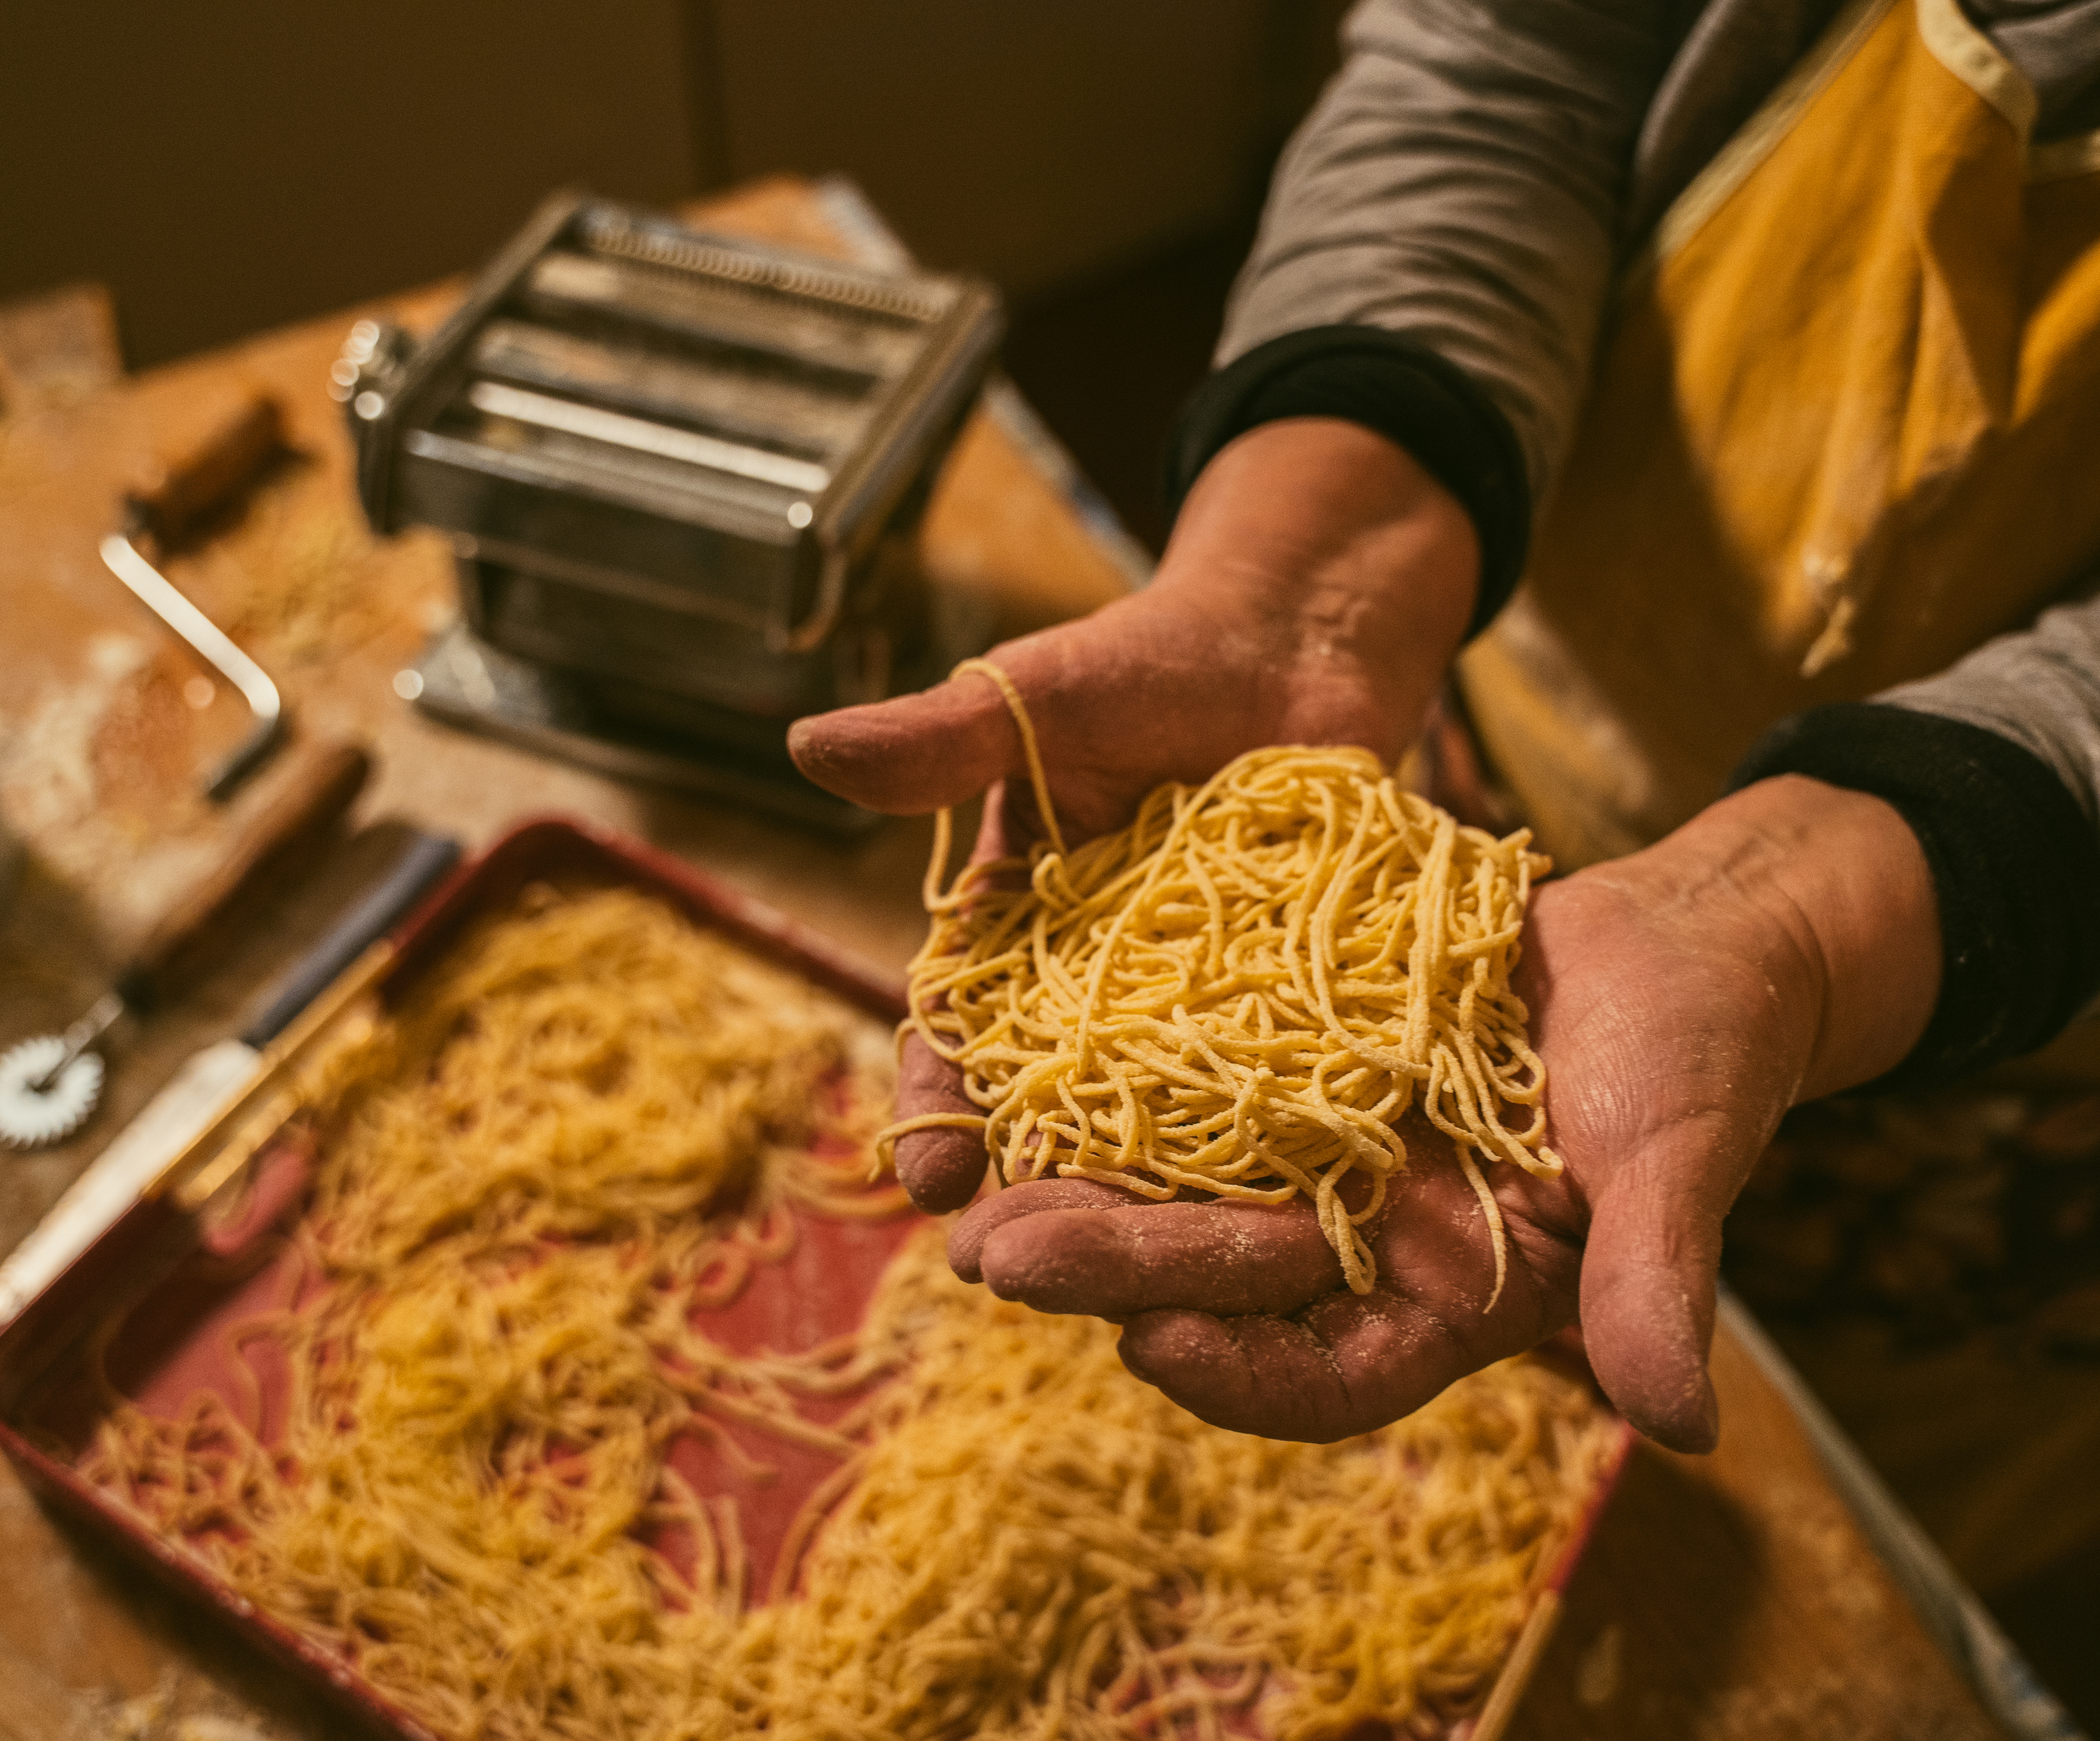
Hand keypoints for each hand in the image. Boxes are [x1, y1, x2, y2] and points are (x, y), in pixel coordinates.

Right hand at [793, 417, 1478, 1206]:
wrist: (1295, 645)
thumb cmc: (1147, 664)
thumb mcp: (1036, 697)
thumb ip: (939, 741)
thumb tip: (804, 745)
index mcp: (1008, 939)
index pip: (955, 1037)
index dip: (939, 1104)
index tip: (934, 1174)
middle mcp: (1091, 996)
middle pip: (1049, 1112)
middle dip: (1028, 1193)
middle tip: (1018, 1276)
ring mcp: (1192, 1011)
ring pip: (1158, 1125)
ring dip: (1140, 1204)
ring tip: (1139, 1286)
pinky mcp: (1290, 1009)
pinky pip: (1274, 1091)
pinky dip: (1266, 1152)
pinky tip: (1273, 1224)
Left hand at [936, 777, 1940, 1451]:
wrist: (1683, 942)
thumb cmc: (1705, 1059)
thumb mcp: (1681, 1163)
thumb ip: (1660, 1284)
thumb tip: (1682, 1429)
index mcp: (1455, 1297)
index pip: (1330, 1374)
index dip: (1242, 1373)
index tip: (1150, 1343)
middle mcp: (1373, 1241)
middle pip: (1226, 1278)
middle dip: (1113, 1269)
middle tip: (993, 1256)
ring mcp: (1333, 1154)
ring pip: (1190, 1186)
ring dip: (1087, 1184)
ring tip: (969, 1180)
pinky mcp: (1308, 1063)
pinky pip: (1203, 1080)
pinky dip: (1127, 1077)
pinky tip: (1033, 1058)